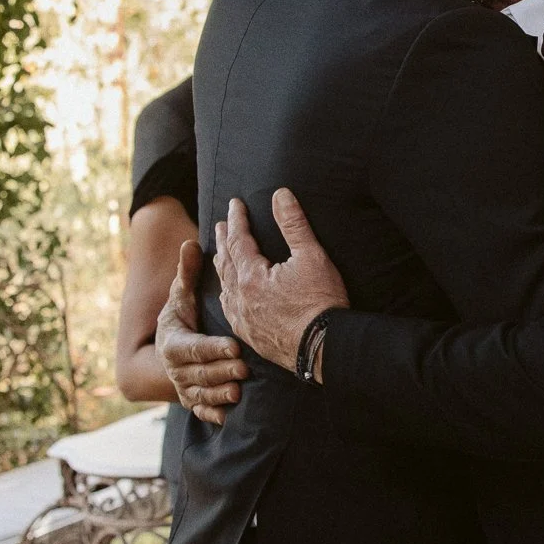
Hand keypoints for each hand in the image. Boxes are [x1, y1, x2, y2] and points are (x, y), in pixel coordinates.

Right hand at [157, 241, 247, 425]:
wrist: (171, 344)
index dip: (213, 348)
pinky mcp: (192, 400)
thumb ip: (187, 272)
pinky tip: (227, 416)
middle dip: (221, 371)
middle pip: (199, 372)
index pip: (193, 347)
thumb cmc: (182, 314)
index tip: (234, 346)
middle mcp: (175, 368)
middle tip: (245, 368)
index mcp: (172, 342)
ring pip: (201, 393)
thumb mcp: (182, 295)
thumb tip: (191, 242)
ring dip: (219, 394)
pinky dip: (211, 414)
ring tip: (239, 391)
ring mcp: (183, 386)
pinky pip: (200, 410)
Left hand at [216, 189, 349, 375]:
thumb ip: (294, 224)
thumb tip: (281, 195)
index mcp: (252, 276)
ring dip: (222, 266)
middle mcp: (240, 297)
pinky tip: (228, 295)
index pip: (239, 240)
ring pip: (224, 287)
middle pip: (226, 262)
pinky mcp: (250, 336)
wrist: (323, 348)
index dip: (237, 219)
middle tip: (220, 225)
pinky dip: (226, 294)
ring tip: (220, 255)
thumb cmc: (320, 302)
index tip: (235, 204)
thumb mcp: (311, 256)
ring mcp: (243, 319)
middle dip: (224, 240)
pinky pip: (229, 310)